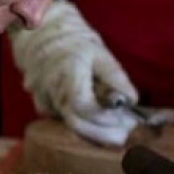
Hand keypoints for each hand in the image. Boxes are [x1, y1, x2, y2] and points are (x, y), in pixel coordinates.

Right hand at [11, 0, 140, 146]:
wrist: (42, 39)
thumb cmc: (75, 45)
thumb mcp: (100, 54)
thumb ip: (116, 77)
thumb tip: (132, 101)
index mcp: (67, 72)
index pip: (82, 105)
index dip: (104, 118)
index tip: (125, 120)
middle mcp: (51, 89)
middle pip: (76, 124)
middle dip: (104, 134)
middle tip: (127, 133)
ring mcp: (43, 100)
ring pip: (71, 126)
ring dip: (97, 132)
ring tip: (118, 127)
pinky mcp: (42, 108)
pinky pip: (65, 123)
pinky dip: (84, 125)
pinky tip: (97, 120)